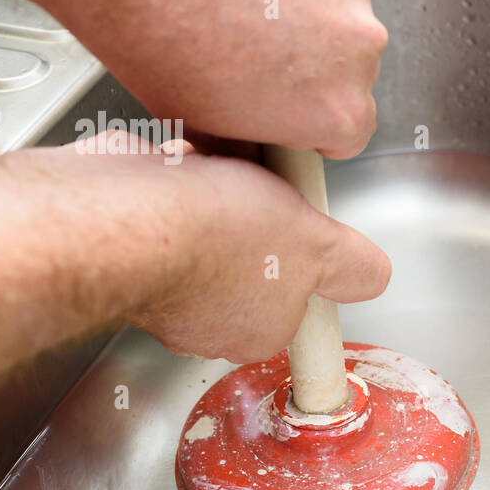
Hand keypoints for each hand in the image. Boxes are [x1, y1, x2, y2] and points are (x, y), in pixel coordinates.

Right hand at [15, 134, 391, 363]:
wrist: (115, 210)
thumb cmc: (212, 236)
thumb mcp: (314, 247)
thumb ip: (349, 266)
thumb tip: (374, 276)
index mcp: (255, 330)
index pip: (296, 299)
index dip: (301, 256)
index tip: (298, 226)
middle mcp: (202, 318)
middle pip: (251, 256)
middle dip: (257, 213)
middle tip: (262, 187)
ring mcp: (156, 278)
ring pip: (205, 223)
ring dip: (217, 187)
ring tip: (220, 167)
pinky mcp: (120, 236)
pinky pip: (161, 198)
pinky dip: (173, 173)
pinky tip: (179, 159)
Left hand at [61, 0, 387, 158]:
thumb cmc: (149, 29)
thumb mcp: (193, 120)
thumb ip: (245, 139)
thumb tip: (245, 141)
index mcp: (337, 110)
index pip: (351, 131)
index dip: (313, 119)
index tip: (291, 105)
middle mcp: (359, 44)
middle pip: (348, 63)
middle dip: (308, 57)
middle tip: (247, 43)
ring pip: (337, 1)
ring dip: (301, 0)